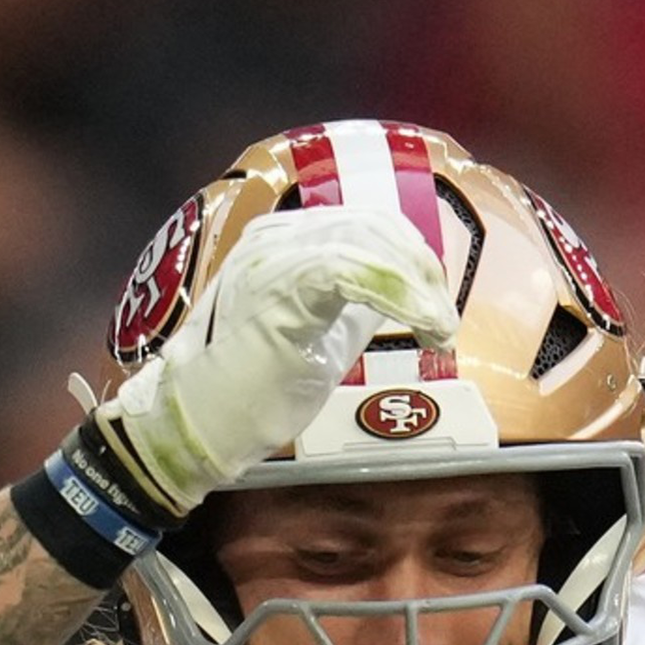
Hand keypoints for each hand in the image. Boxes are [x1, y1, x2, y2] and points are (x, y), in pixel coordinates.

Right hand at [93, 209, 459, 515]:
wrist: (200, 422)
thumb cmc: (254, 388)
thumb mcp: (319, 332)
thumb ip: (354, 304)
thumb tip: (402, 294)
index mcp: (281, 239)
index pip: (364, 221)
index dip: (411, 256)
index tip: (434, 301)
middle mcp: (276, 235)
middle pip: (374, 225)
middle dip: (421, 271)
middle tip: (444, 321)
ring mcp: (275, 256)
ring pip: (370, 245)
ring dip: (418, 289)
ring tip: (440, 331)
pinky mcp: (282, 286)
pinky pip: (355, 272)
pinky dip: (402, 298)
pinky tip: (425, 328)